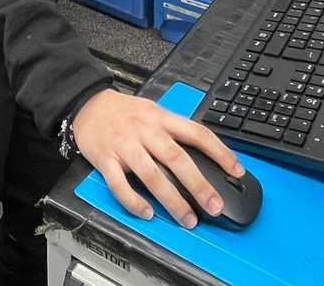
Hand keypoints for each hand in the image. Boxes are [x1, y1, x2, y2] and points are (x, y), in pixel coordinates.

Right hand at [71, 89, 243, 227]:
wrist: (87, 104)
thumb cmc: (123, 112)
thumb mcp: (153, 111)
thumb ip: (174, 131)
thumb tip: (203, 156)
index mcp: (161, 118)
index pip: (197, 133)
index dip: (220, 152)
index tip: (236, 170)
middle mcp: (145, 131)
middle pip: (177, 159)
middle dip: (198, 185)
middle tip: (214, 205)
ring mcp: (125, 146)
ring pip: (152, 175)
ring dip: (172, 200)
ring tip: (187, 219)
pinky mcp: (105, 159)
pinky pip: (120, 184)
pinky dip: (134, 201)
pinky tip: (147, 213)